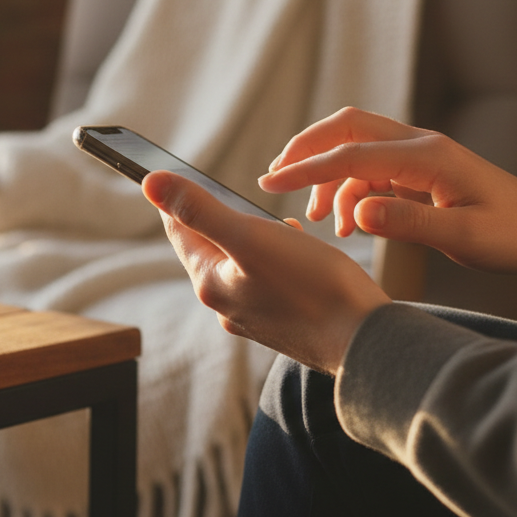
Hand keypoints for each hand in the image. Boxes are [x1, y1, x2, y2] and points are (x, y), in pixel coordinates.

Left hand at [143, 170, 389, 375]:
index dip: (176, 199)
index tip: (174, 174)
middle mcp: (227, 305)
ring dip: (252, 237)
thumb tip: (151, 184)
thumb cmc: (312, 286)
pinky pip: (267, 280)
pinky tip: (298, 250)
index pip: (179, 231)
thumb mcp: (251, 236)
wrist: (365, 342)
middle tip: (230, 194)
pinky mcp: (282, 323)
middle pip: (208, 248)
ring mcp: (254, 317)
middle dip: (219, 217)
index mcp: (211, 283)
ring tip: (275, 223)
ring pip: (241, 263)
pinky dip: (275, 258)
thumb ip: (201, 209)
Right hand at [257, 107, 516, 310]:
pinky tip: (351, 223)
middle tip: (275, 180)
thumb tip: (357, 211)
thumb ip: (408, 222)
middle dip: (306, 150)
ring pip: (357, 148)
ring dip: (329, 176)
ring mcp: (421, 155)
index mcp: (428, 156)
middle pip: (347, 128)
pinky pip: (373, 170)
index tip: (269, 183)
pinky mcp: (422, 171)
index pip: (351, 154)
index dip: (306, 168)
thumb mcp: (465, 237)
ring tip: (319, 218)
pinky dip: (351, 190)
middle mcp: (421, 145)